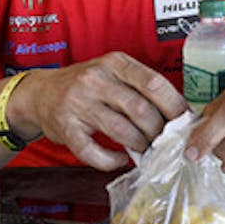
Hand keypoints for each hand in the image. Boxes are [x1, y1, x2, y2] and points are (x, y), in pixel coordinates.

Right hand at [22, 52, 187, 170]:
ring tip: (146, 150)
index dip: (173, 104)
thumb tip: (178, 113)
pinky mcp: (65, 128)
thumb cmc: (87, 85)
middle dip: (158, 130)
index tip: (184, 120)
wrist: (40, 93)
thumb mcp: (113, 72)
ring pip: (121, 130)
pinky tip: (120, 159)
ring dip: (139, 145)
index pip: (153, 82)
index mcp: (114, 62)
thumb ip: (140, 86)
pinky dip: (111, 160)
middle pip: (140, 108)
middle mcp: (95, 79)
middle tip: (166, 141)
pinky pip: (92, 152)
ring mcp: (78, 103)